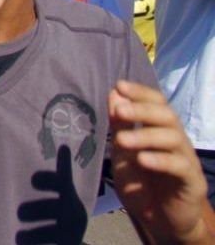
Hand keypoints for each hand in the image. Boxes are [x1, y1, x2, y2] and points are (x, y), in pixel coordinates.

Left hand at [110, 80, 212, 243]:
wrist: (158, 220)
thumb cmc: (140, 184)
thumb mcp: (123, 153)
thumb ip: (120, 126)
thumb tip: (114, 94)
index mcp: (160, 130)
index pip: (157, 103)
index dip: (141, 93)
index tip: (119, 86)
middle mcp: (176, 140)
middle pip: (167, 115)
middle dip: (143, 109)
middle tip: (120, 110)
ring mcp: (187, 159)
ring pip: (173, 137)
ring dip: (145, 136)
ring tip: (122, 140)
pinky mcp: (192, 181)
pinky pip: (180, 165)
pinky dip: (160, 160)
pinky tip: (142, 160)